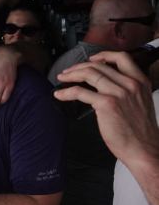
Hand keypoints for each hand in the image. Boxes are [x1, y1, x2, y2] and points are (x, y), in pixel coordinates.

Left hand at [54, 51, 158, 165]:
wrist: (144, 149)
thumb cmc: (140, 131)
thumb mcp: (140, 102)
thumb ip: (127, 90)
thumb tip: (106, 84)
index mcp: (140, 82)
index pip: (122, 57)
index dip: (103, 55)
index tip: (91, 60)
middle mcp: (130, 84)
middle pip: (99, 66)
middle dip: (79, 67)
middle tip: (68, 72)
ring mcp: (118, 93)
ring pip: (89, 74)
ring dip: (71, 75)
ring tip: (62, 78)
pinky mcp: (106, 104)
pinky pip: (80, 92)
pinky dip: (66, 92)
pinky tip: (59, 95)